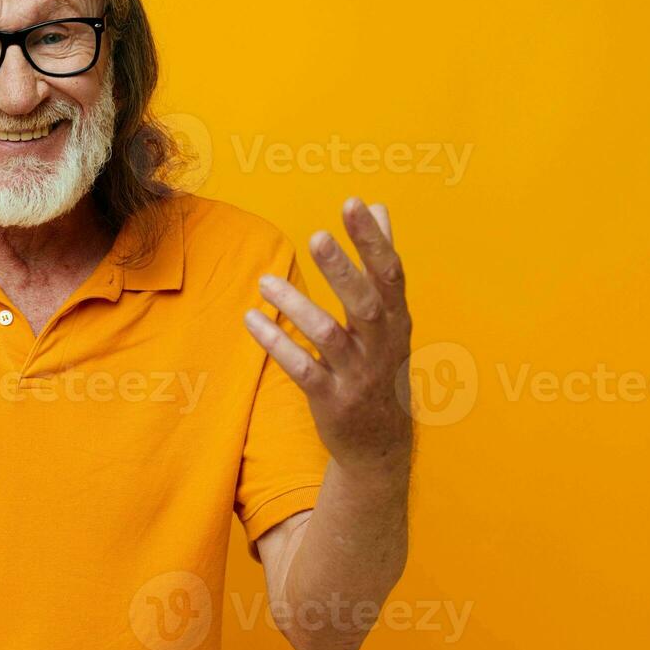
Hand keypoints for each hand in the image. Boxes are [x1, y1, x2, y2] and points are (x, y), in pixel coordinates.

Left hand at [243, 197, 412, 473]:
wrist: (380, 445)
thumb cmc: (380, 366)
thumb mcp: (389, 317)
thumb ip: (379, 262)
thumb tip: (379, 207)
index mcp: (396, 320)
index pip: (390, 273)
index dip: (373, 239)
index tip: (354, 203)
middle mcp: (382, 346)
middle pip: (366, 303)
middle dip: (342, 270)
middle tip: (316, 237)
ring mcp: (358, 375)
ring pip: (329, 337)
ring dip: (296, 307)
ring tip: (265, 281)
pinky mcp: (331, 399)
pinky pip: (302, 370)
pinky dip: (278, 344)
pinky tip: (252, 320)